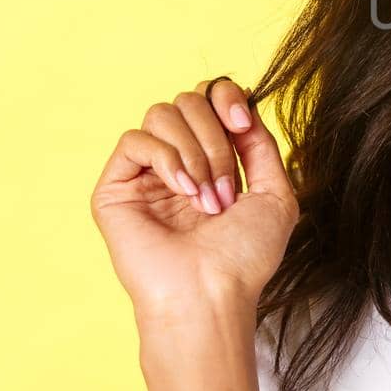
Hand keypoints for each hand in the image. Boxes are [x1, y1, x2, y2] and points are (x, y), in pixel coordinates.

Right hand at [89, 77, 300, 319]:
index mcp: (210, 160)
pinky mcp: (115, 188)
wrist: (212, 294)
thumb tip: (244, 105)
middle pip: (187, 101)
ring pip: (161, 114)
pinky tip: (183, 192)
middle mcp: (176, 162)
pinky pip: (135, 140)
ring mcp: (144, 174)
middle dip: (215, 138)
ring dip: (195, 152)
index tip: (243, 122)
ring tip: (206, 199)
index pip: (207, 98)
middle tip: (227, 187)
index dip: (225, 97)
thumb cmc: (245, 257)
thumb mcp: (274, 194)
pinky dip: (166, 159)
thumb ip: (261, 145)